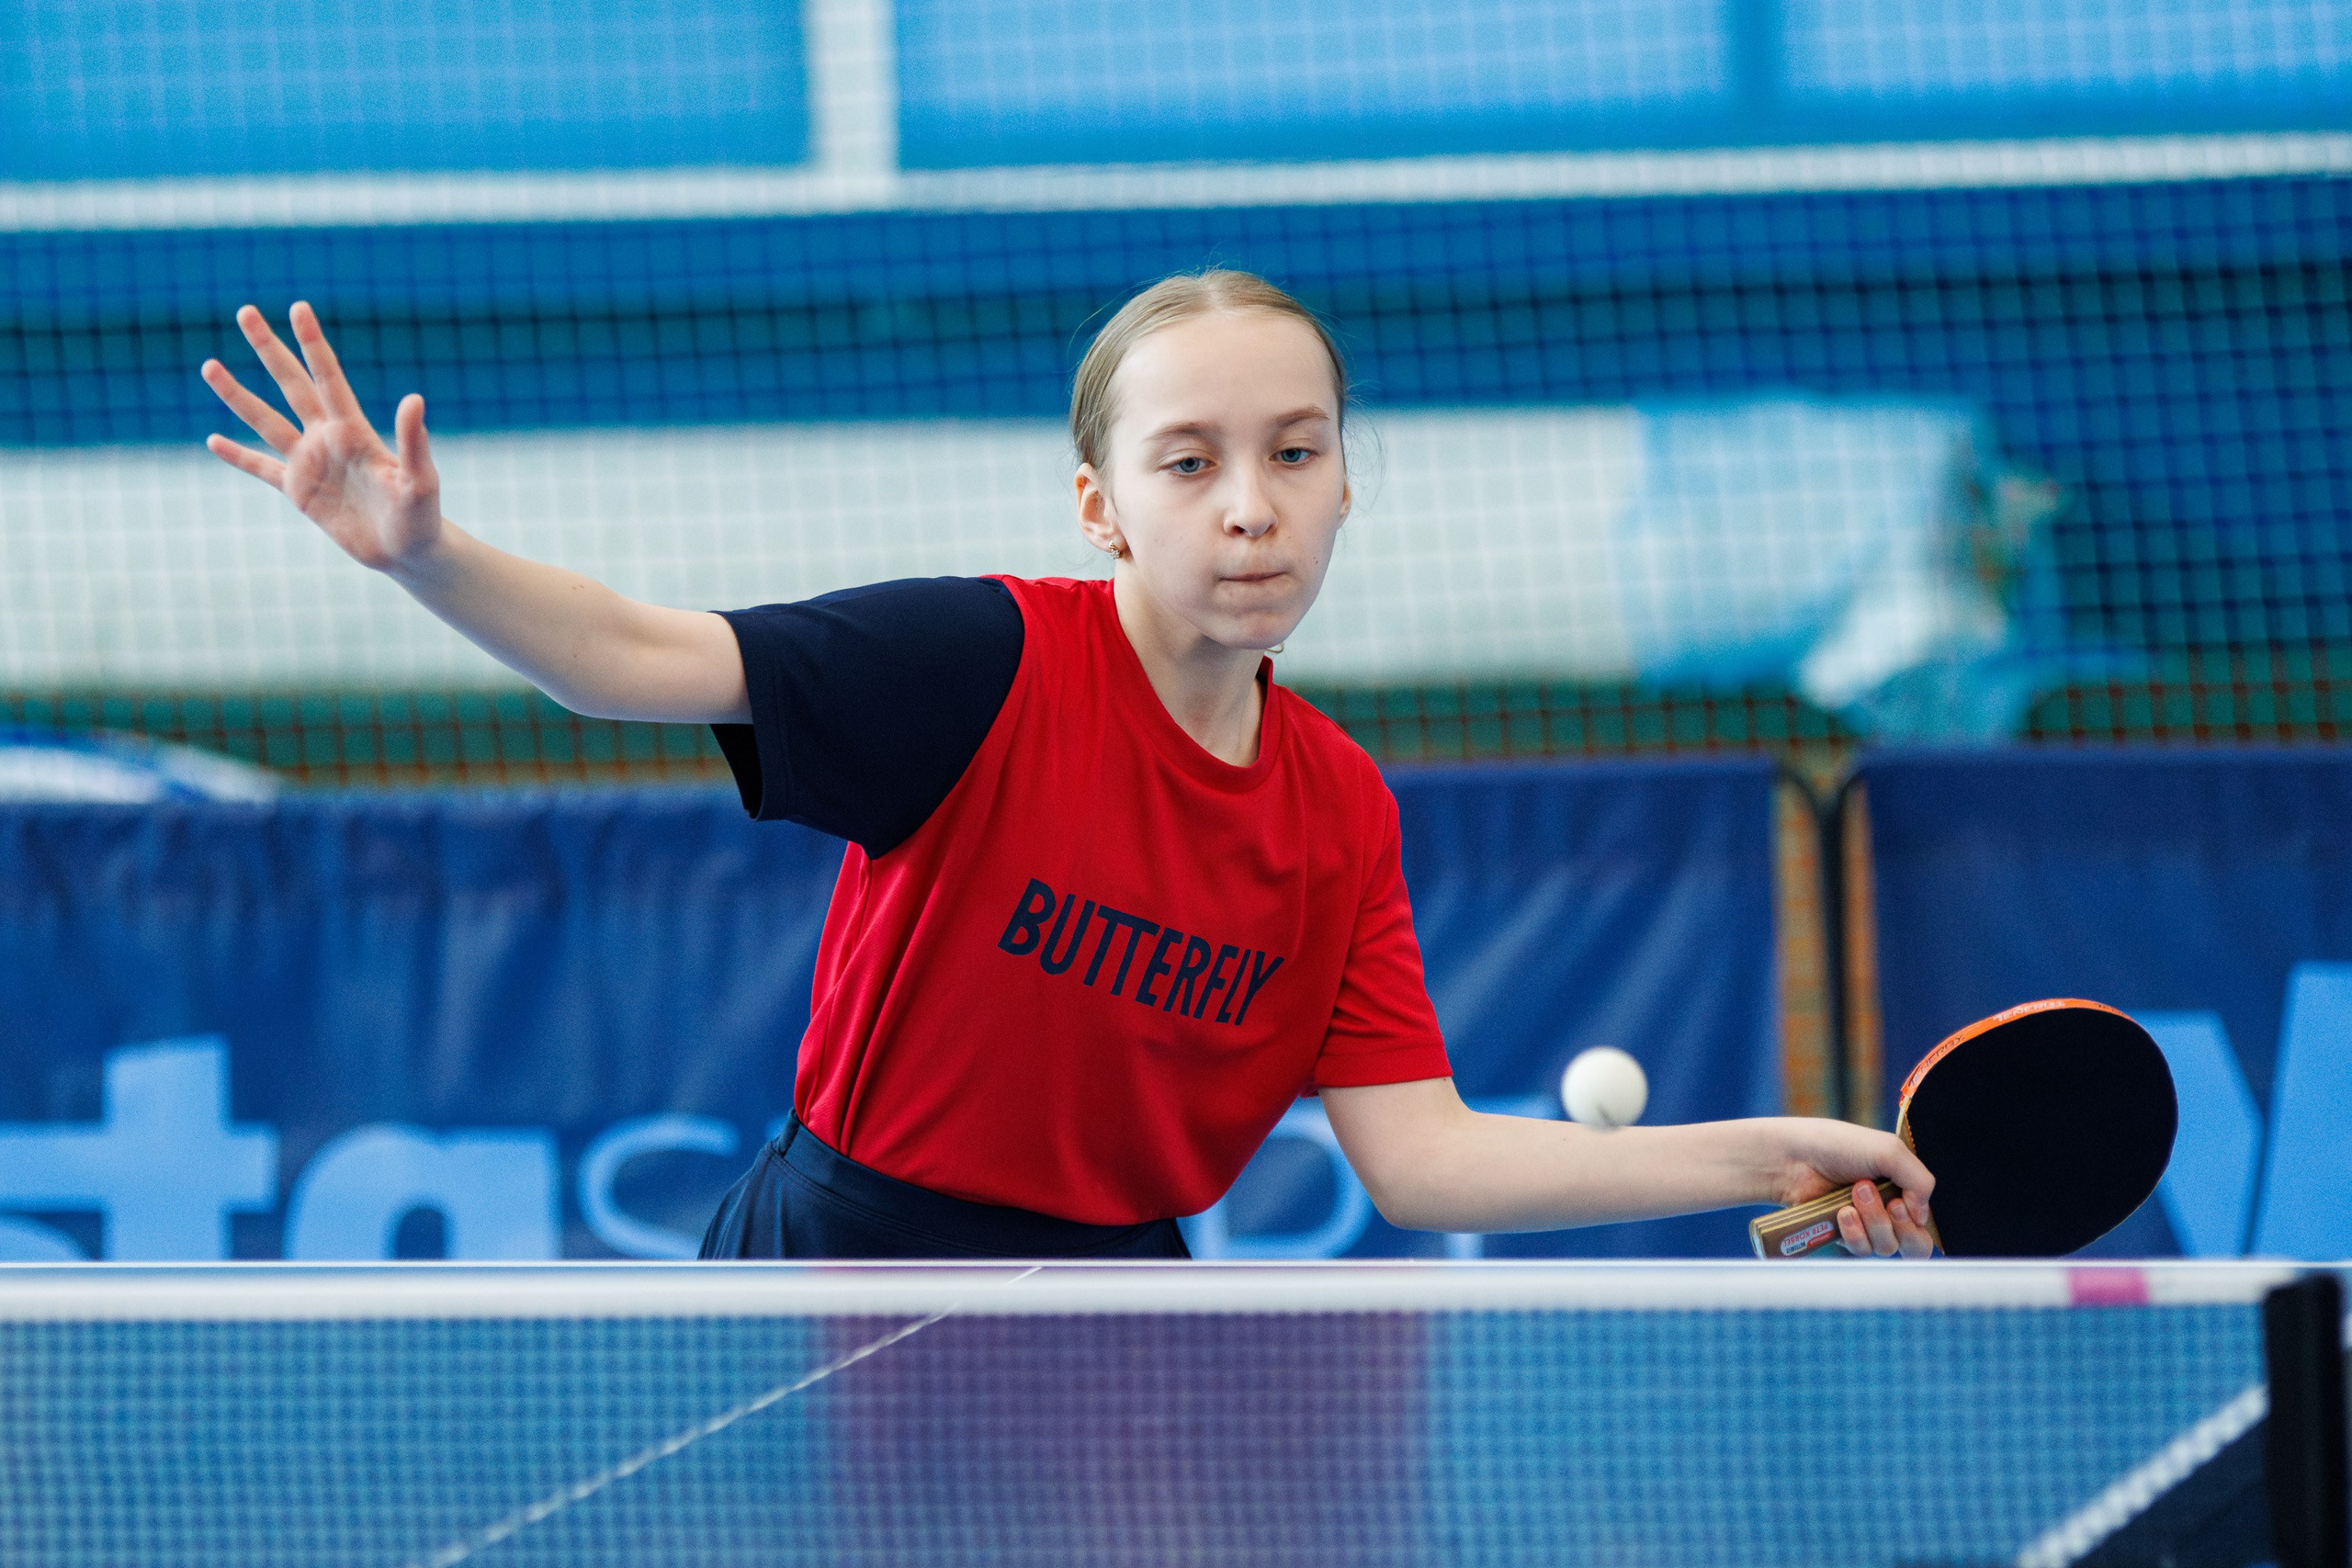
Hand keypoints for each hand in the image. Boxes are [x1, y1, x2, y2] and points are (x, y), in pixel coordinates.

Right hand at [201, 303, 443, 572]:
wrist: (408, 551)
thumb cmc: (422, 514)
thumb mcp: (419, 479)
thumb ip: (412, 440)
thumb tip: (414, 398)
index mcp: (354, 430)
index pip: (328, 377)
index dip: (312, 344)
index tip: (298, 308)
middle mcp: (327, 438)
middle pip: (291, 384)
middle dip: (268, 349)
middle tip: (246, 312)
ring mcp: (310, 463)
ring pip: (265, 421)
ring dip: (237, 395)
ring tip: (209, 366)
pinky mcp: (299, 491)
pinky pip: (261, 468)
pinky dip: (237, 456)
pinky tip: (213, 440)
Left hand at [1768, 1117, 1936, 1258]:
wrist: (1793, 1156)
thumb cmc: (1838, 1146)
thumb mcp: (1889, 1150)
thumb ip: (1920, 1181)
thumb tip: (1922, 1217)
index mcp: (1902, 1187)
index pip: (1927, 1222)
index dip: (1920, 1221)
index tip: (1901, 1202)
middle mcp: (1887, 1209)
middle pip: (1916, 1245)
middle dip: (1901, 1226)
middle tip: (1888, 1204)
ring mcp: (1865, 1225)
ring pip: (1886, 1247)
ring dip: (1874, 1221)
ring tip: (1853, 1195)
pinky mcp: (1843, 1236)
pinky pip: (1861, 1250)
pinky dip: (1854, 1233)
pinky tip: (1841, 1213)